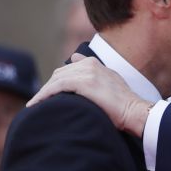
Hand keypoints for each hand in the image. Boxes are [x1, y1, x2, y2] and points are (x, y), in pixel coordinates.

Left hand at [27, 53, 150, 136]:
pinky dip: (43, 95)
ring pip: (56, 80)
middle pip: (59, 73)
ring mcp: (88, 72)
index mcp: (95, 63)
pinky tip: (36, 104)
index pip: (68, 68)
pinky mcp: (84, 83)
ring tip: (36, 105)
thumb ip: (93, 73)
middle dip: (48, 87)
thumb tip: (74, 58)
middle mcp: (91, 64)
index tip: (51, 93)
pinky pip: (56, 86)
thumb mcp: (109, 82)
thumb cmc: (123, 104)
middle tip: (40, 102)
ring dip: (43, 92)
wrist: (134, 111)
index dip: (57, 80)